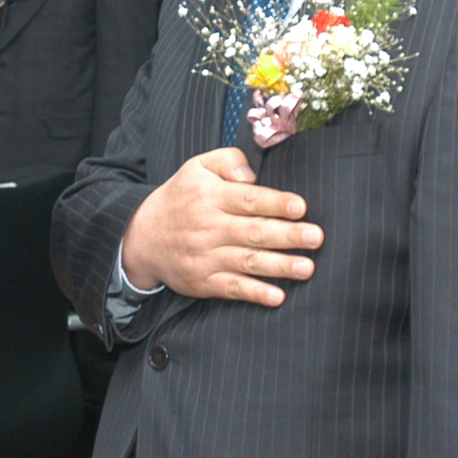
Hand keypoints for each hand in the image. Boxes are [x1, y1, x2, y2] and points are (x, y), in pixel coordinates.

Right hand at [120, 148, 320, 305]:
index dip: (274, 203)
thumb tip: (251, 175)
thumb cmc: (180, 198)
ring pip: (247, 261)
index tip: (300, 206)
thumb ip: (228, 161)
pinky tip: (277, 296)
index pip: (247, 199)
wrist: (142, 236)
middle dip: (287, 235)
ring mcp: (206, 257)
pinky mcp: (204, 282)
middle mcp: (209, 227)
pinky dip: (254, 293)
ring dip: (279, 266)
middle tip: (316, 237)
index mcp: (210, 197)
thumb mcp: (197, 167)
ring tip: (307, 268)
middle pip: (253, 231)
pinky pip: (232, 289)